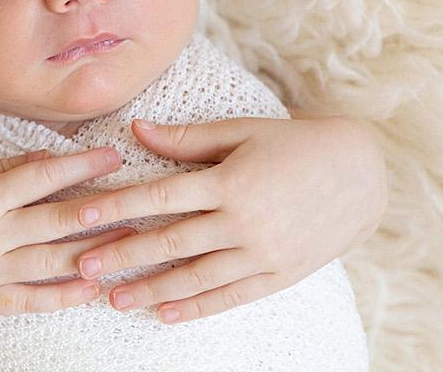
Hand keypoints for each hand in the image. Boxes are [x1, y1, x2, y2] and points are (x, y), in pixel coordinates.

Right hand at [0, 147, 136, 313]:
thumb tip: (45, 158)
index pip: (45, 177)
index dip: (82, 166)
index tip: (113, 158)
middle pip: (57, 220)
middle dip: (102, 209)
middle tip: (139, 202)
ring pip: (50, 261)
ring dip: (93, 252)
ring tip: (130, 245)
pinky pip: (27, 300)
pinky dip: (60, 297)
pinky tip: (89, 290)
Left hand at [71, 115, 386, 323]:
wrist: (362, 173)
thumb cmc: (293, 143)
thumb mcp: (241, 131)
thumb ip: (186, 138)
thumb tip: (135, 129)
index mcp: (230, 180)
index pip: (160, 196)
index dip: (117, 206)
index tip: (81, 217)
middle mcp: (244, 220)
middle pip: (171, 241)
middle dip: (122, 255)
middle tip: (80, 267)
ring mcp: (263, 251)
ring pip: (196, 275)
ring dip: (151, 288)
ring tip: (113, 298)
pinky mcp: (281, 274)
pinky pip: (232, 295)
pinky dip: (197, 306)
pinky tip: (165, 313)